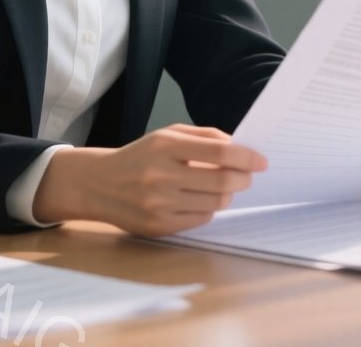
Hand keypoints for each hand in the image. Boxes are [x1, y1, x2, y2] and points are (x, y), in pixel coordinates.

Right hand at [32, 123, 267, 236]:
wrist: (99, 184)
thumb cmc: (140, 156)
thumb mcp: (166, 135)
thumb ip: (203, 136)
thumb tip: (238, 147)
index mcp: (165, 146)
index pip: (219, 153)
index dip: (246, 157)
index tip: (261, 161)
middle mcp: (161, 175)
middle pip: (222, 182)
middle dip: (242, 179)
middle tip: (246, 176)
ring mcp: (159, 203)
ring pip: (215, 204)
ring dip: (227, 195)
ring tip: (221, 187)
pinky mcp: (158, 226)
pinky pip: (200, 220)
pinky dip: (208, 210)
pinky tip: (200, 200)